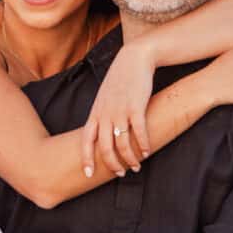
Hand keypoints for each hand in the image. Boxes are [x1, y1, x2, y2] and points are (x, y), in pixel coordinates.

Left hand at [81, 42, 153, 177]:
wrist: (134, 59)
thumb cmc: (120, 80)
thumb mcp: (105, 98)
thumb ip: (102, 115)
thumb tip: (103, 133)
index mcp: (95, 113)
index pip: (85, 141)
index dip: (86, 159)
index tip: (88, 174)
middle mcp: (105, 114)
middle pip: (105, 148)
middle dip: (112, 165)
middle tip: (121, 173)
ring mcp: (120, 111)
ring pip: (122, 144)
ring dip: (130, 159)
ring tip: (137, 166)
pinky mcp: (136, 107)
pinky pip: (139, 133)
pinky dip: (143, 146)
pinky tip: (147, 152)